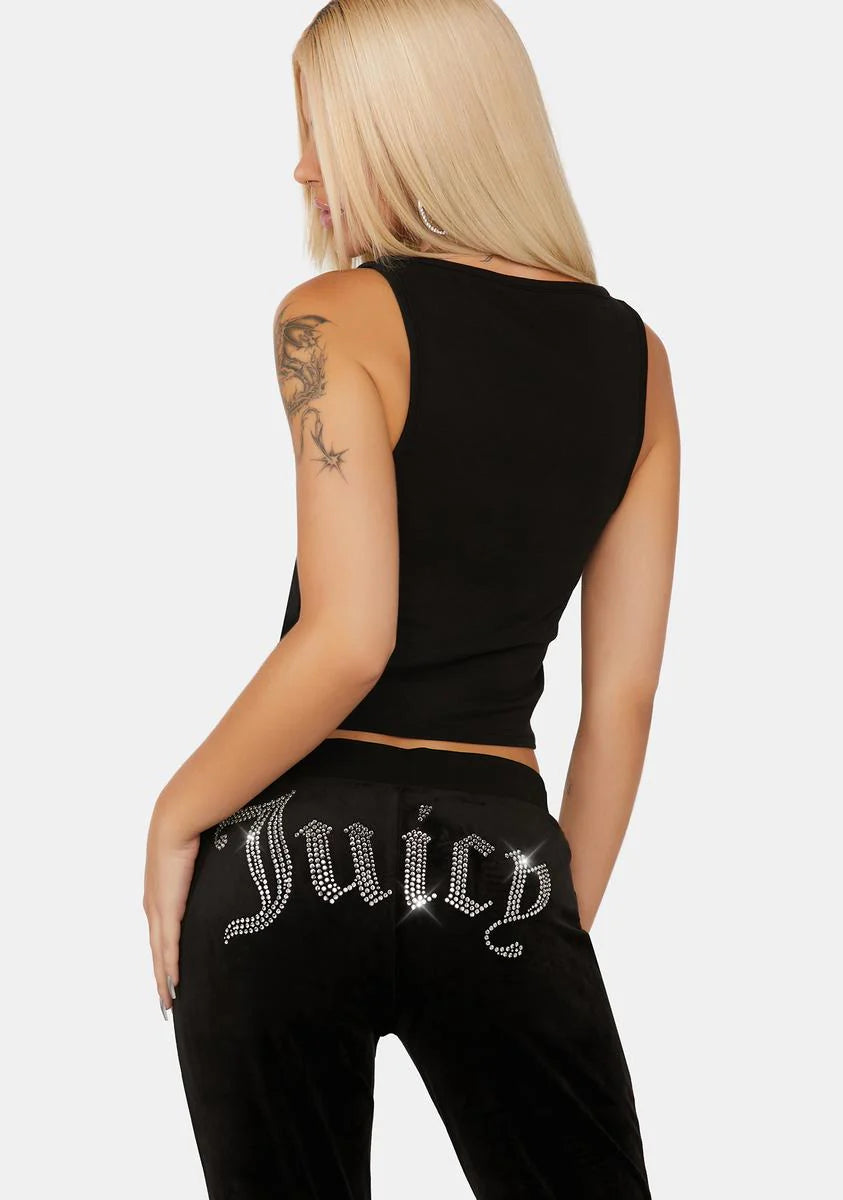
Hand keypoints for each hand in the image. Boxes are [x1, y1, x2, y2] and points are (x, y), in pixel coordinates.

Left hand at [143, 809, 199, 1020]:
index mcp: (159, 895)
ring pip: (160, 954)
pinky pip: (169, 945)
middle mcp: (154, 906)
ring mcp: (158, 909)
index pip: (160, 934)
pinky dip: (170, 966)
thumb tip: (219, 869)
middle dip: (160, 978)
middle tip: (165, 1003)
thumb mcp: (195, 858)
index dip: (162, 957)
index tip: (166, 976)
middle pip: (156, 951)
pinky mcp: (168, 909)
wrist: (176, 821)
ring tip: (168, 1002)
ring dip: (163, 979)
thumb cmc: (188, 831)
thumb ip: (201, 871)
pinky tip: (173, 983)